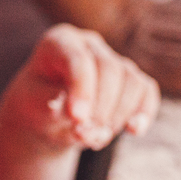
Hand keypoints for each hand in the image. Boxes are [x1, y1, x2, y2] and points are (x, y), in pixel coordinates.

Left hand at [3, 24, 159, 151]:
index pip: (78, 59)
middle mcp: (89, 43)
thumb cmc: (37, 104)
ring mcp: (112, 57)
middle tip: (85, 135)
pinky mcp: (130, 77)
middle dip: (101, 107)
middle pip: (109, 68)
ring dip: (117, 115)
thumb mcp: (34, 106)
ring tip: (95, 138)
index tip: (77, 119)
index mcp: (59, 41)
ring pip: (131, 80)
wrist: (46, 113)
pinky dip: (144, 112)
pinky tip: (134, 130)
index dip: (82, 90)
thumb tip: (80, 120)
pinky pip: (146, 90)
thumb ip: (54, 109)